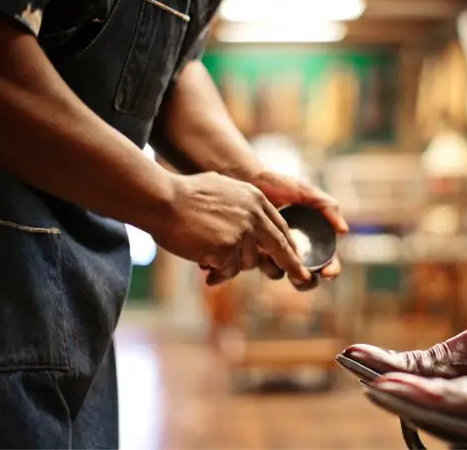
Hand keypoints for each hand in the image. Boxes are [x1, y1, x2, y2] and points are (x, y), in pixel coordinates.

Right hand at [151, 172, 312, 285]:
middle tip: (304, 279)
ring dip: (231, 264)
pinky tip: (205, 264)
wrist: (162, 200)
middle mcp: (254, 215)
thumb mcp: (222, 187)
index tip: (296, 257)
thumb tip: (252, 220)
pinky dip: (218, 271)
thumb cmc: (184, 194)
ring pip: (248, 262)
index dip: (288, 244)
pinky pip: (229, 270)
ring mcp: (242, 233)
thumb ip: (241, 203)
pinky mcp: (228, 249)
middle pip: (279, 246)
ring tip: (210, 254)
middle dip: (292, 265)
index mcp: (255, 198)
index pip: (280, 226)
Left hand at [252, 170, 348, 289]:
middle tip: (305, 278)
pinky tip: (262, 251)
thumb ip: (327, 207)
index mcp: (313, 238)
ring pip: (284, 274)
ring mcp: (275, 251)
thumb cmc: (279, 183)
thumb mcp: (306, 192)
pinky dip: (264, 263)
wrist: (247, 177)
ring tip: (280, 261)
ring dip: (284, 273)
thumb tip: (344, 231)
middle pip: (307, 276)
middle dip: (307, 281)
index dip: (331, 269)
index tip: (328, 272)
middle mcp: (296, 248)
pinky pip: (262, 266)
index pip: (328, 261)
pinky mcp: (256, 251)